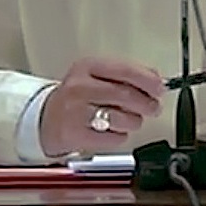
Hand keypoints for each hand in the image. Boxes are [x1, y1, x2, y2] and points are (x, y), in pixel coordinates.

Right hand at [39, 57, 164, 156]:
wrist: (45, 118)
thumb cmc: (76, 95)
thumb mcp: (96, 75)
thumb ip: (125, 73)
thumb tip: (154, 77)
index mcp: (87, 67)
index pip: (124, 70)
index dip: (147, 80)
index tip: (159, 87)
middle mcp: (80, 87)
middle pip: (126, 95)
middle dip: (147, 103)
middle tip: (153, 107)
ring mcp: (77, 112)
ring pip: (122, 118)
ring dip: (134, 121)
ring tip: (130, 119)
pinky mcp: (77, 135)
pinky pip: (114, 137)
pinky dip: (120, 135)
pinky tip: (113, 129)